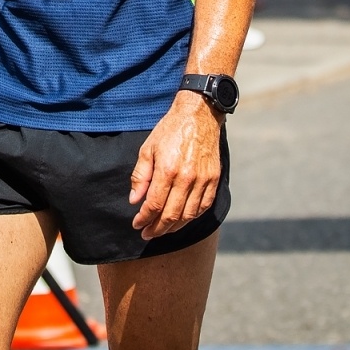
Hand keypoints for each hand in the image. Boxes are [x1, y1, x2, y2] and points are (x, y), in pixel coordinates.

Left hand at [129, 93, 222, 239]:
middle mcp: (187, 178)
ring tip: (162, 229)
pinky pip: (204, 206)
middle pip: (171, 215)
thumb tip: (135, 200)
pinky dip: (192, 217)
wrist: (198, 115)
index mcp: (167, 170)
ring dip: (174, 227)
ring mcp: (203, 180)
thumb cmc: (170, 130)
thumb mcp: (148, 149)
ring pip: (188, 215)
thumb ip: (140, 176)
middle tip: (147, 234)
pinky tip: (182, 219)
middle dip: (157, 229)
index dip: (144, 219)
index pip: (154, 205)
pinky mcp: (214, 179)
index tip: (137, 225)